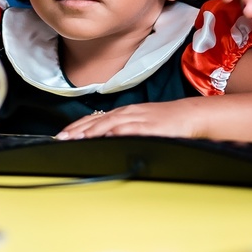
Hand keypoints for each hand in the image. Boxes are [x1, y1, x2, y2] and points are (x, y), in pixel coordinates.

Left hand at [56, 100, 203, 139]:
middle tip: (60, 139)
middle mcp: (126, 113)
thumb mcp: (139, 122)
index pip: (93, 118)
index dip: (76, 127)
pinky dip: (114, 133)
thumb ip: (122, 130)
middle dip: (76, 130)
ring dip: (90, 131)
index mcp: (123, 113)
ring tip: (74, 138)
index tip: (61, 136)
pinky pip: (129, 129)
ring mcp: (137, 119)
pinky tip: (103, 138)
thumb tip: (103, 139)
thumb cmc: (166, 120)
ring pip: (108, 123)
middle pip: (96, 120)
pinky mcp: (149, 127)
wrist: (190, 115)